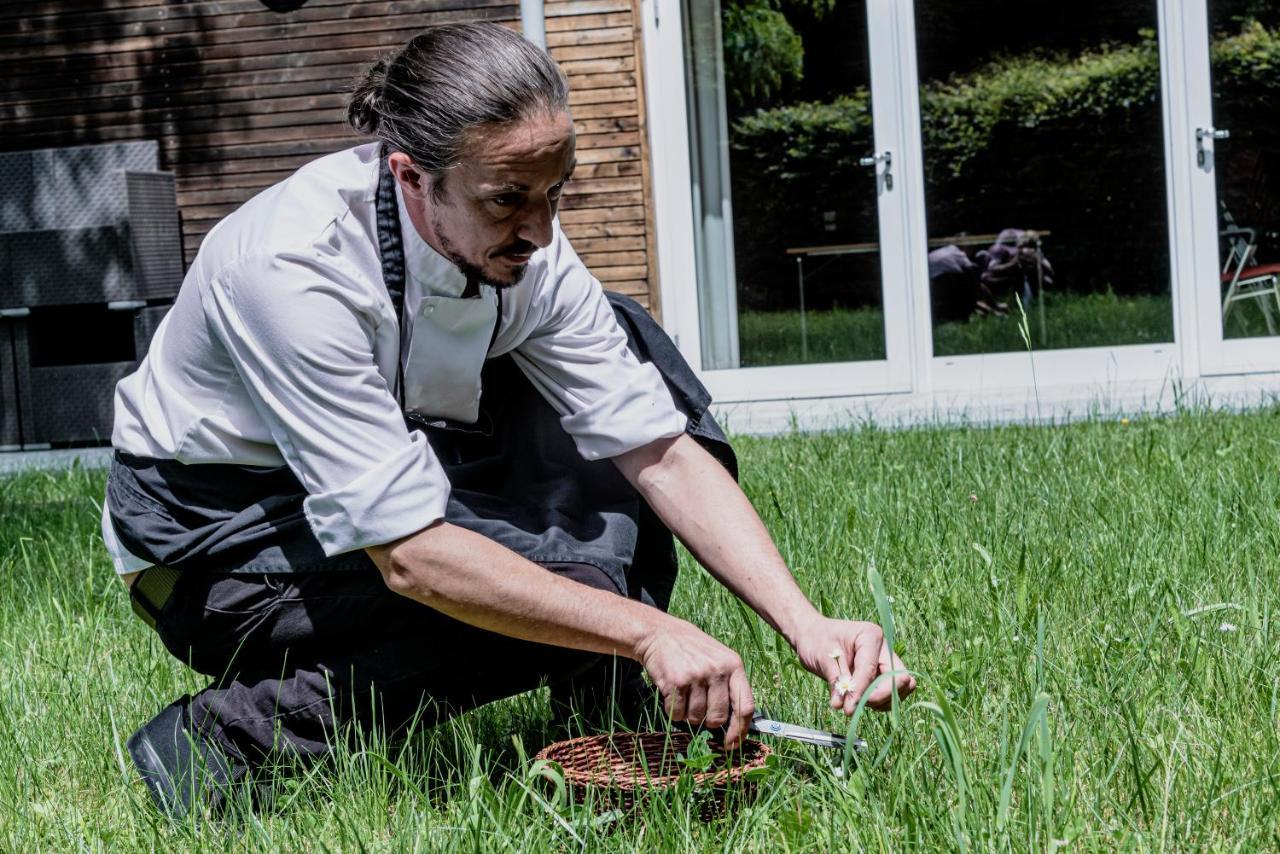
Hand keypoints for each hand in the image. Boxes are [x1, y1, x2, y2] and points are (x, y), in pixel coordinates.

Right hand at [634, 616, 755, 747]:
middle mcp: (718, 670)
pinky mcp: (677, 682)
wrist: (660, 634)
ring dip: (688, 715)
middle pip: (718, 717)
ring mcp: (697, 676)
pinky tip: (672, 696)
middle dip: (708, 722)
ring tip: (684, 696)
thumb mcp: (718, 659)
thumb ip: (729, 685)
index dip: (740, 731)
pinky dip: (673, 712)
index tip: (733, 744)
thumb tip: (737, 724)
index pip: (745, 706)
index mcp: (734, 665)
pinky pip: (677, 714)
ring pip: (696, 718)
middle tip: (699, 709)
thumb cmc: (692, 650)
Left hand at [791, 618, 915, 714]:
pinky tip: (858, 700)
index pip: (871, 670)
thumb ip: (837, 681)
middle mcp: (883, 648)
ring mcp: (885, 662)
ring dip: (879, 701)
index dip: (861, 692)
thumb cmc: (816, 640)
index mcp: (870, 636)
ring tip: (853, 700)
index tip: (847, 709)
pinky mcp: (882, 674)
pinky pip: (890, 695)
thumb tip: (844, 706)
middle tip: (854, 704)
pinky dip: (878, 703)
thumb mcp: (822, 658)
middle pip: (899, 680)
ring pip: (898, 690)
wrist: (812, 635)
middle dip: (879, 696)